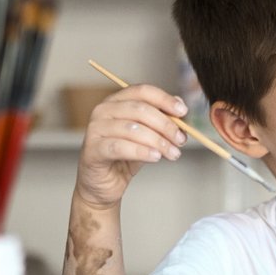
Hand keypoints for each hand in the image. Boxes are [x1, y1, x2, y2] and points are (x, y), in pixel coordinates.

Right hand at [75, 84, 188, 207]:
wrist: (105, 183)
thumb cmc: (126, 157)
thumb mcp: (149, 136)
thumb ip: (162, 121)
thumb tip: (180, 106)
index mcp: (117, 101)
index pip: (142, 91)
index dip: (164, 99)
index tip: (183, 112)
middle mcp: (103, 110)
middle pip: (140, 110)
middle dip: (165, 125)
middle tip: (180, 140)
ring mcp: (95, 129)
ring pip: (132, 129)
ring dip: (158, 141)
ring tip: (172, 153)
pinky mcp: (93, 149)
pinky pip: (120, 147)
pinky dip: (141, 151)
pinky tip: (155, 157)